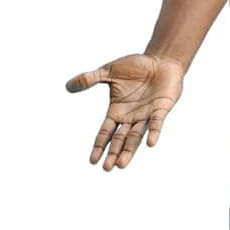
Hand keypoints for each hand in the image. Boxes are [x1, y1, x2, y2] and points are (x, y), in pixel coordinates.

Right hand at [64, 52, 184, 169]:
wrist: (160, 60)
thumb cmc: (135, 67)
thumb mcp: (108, 71)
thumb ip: (89, 79)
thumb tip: (67, 86)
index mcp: (117, 111)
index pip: (106, 132)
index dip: (99, 146)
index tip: (93, 161)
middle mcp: (131, 117)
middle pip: (120, 140)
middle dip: (114, 153)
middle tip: (107, 168)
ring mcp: (146, 114)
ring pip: (136, 136)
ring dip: (129, 150)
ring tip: (121, 164)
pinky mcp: (161, 108)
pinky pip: (157, 123)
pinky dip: (154, 132)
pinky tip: (150, 143)